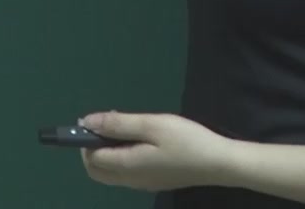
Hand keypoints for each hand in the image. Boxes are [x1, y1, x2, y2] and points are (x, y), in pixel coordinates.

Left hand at [77, 111, 237, 192]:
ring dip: (107, 151)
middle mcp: (130, 180)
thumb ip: (118, 124)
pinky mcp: (153, 181)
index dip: (86, 139)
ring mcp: (142, 183)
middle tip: (106, 125)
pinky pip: (125, 172)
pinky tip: (138, 139)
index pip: (92, 158)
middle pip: (96, 170)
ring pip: (110, 172)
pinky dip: (121, 156)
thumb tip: (87, 122)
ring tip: (124, 128)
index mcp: (127, 166)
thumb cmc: (185, 141)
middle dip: (91, 149)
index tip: (94, 120)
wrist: (218, 163)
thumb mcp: (151, 125)